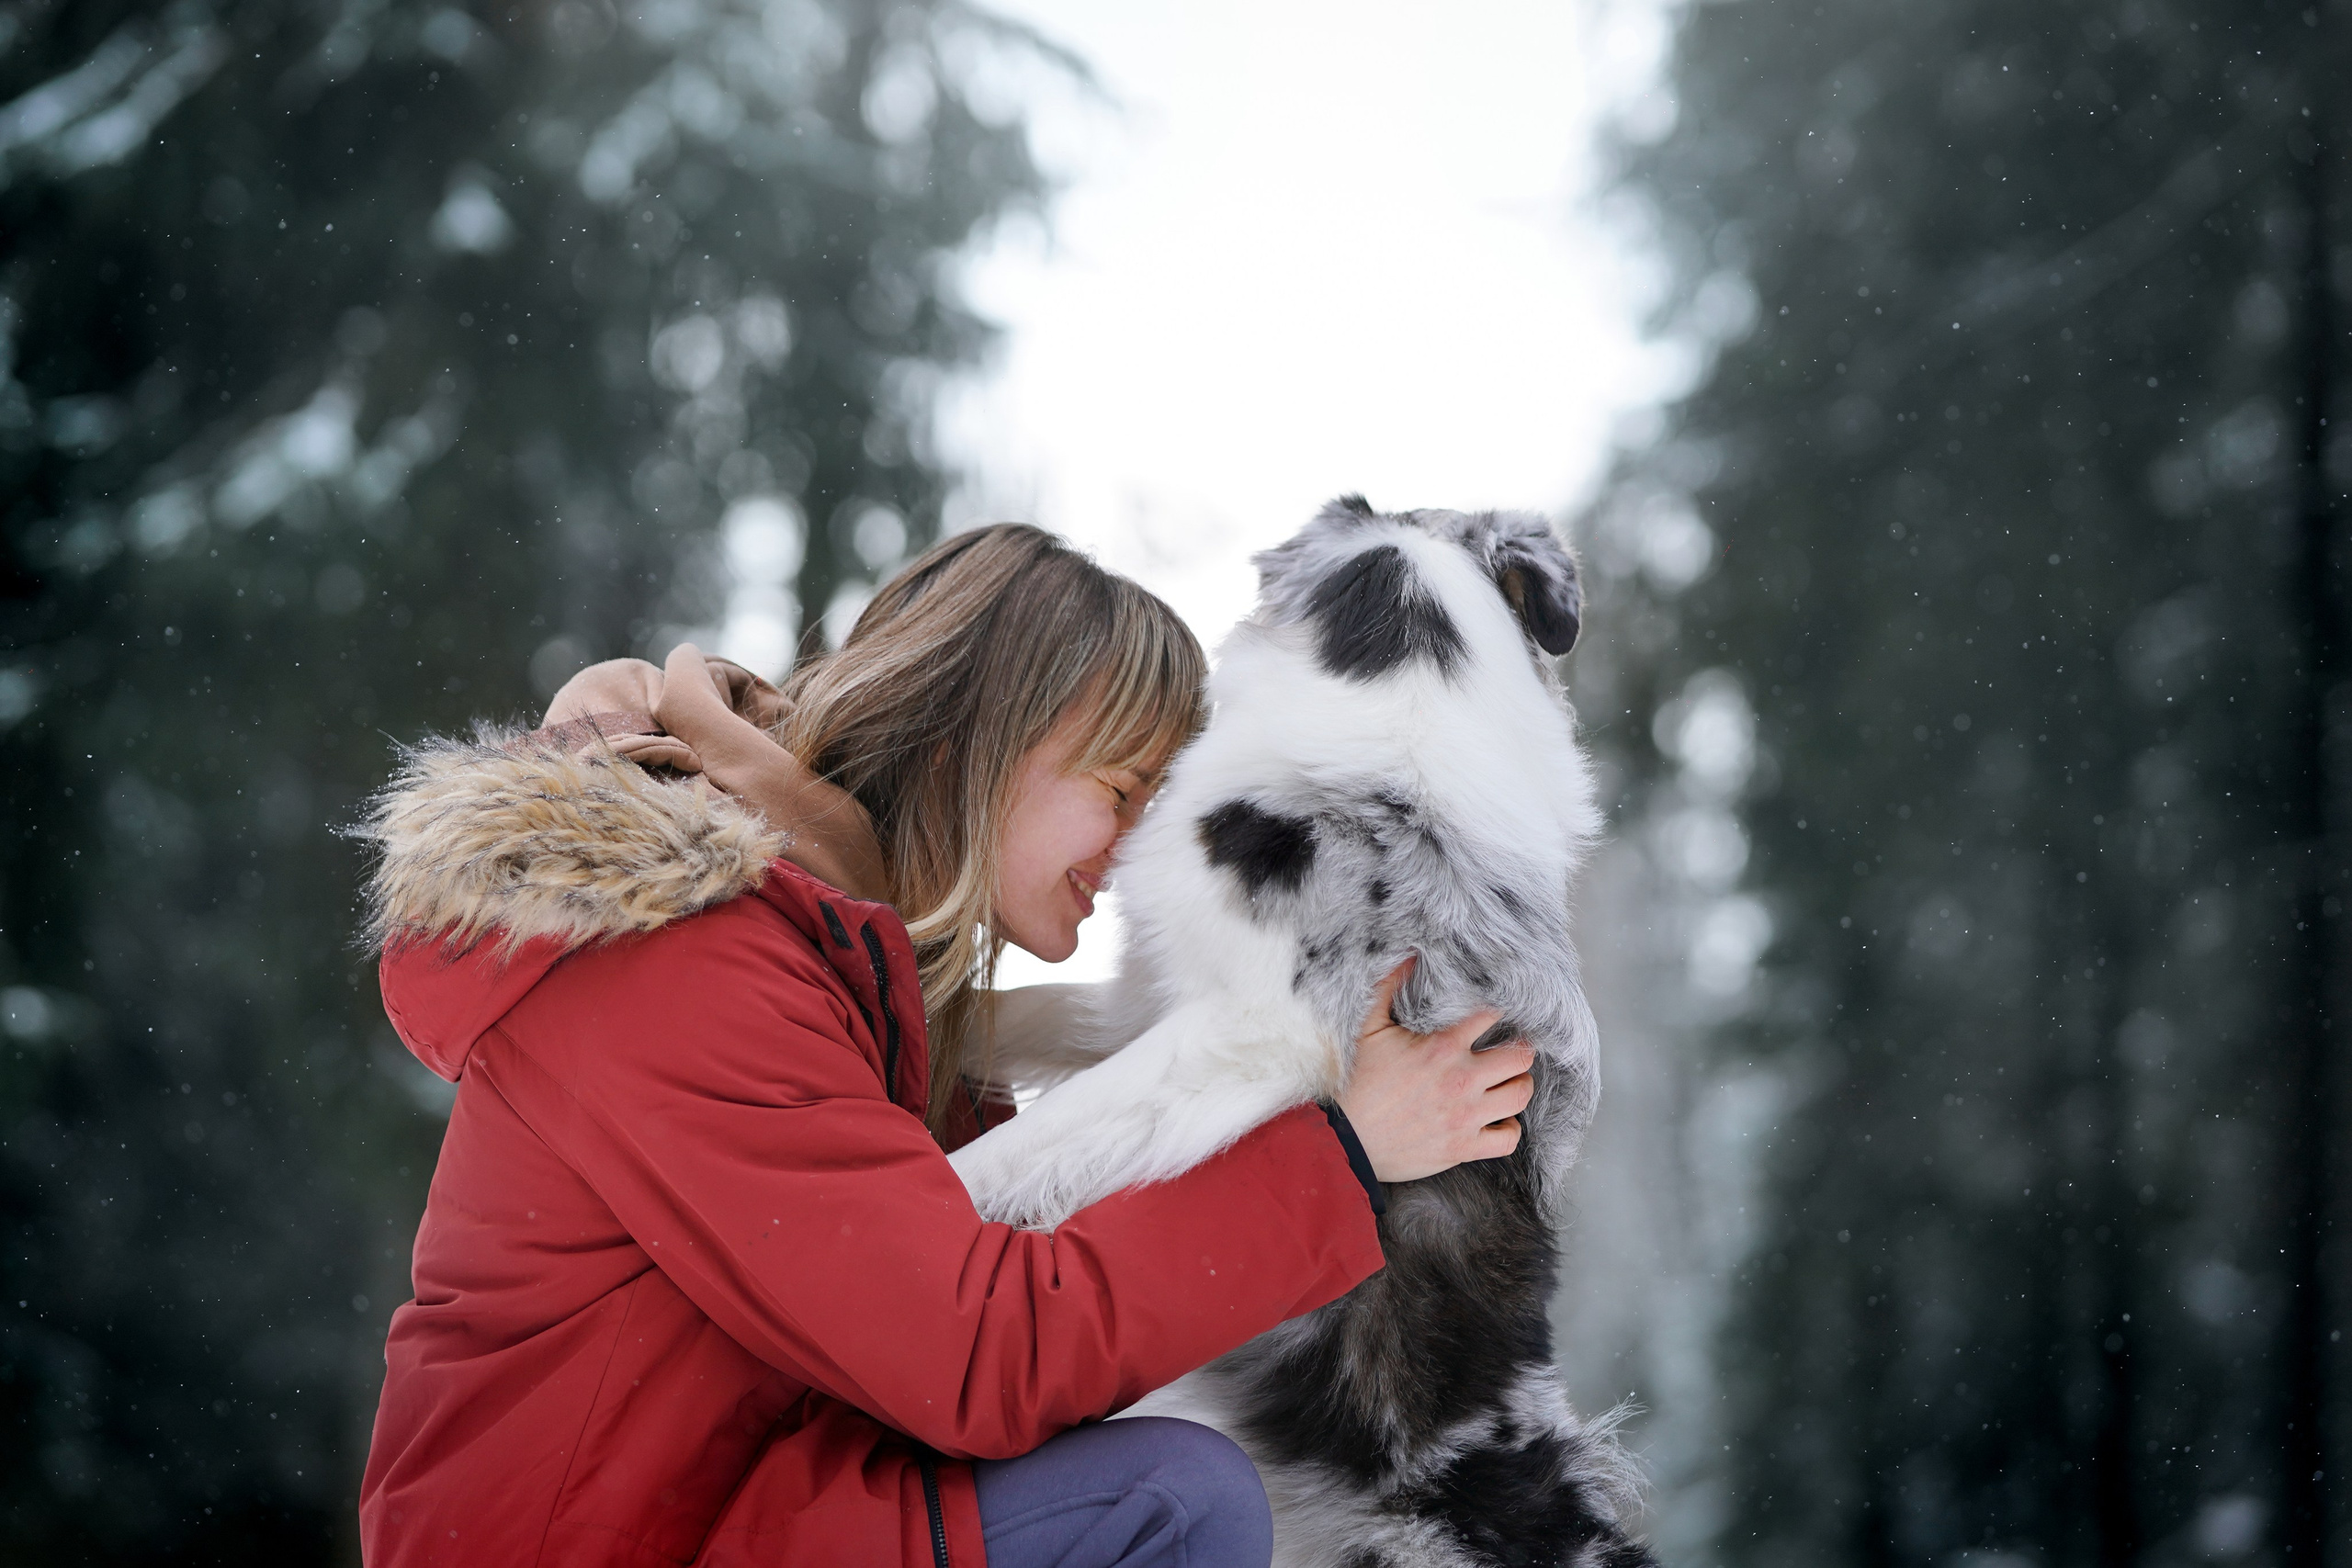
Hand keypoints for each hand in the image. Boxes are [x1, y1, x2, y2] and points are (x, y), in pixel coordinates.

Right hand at [1336, 958, 1534, 1183]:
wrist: (1345, 1139)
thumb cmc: (1356, 1083)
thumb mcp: (1368, 1029)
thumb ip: (1388, 987)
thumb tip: (1408, 955)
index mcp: (1443, 1047)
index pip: (1493, 1016)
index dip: (1498, 1011)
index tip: (1496, 1015)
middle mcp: (1462, 1080)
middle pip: (1521, 1057)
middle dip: (1519, 1049)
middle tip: (1511, 1049)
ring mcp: (1466, 1116)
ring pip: (1520, 1094)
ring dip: (1518, 1085)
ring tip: (1508, 1081)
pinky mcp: (1463, 1147)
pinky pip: (1508, 1139)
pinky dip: (1509, 1129)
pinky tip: (1498, 1119)